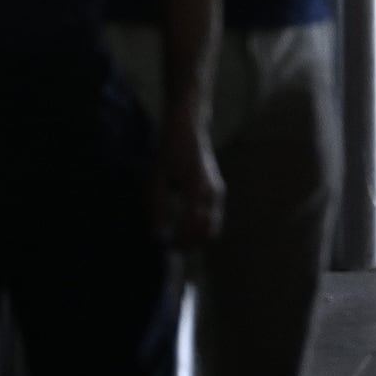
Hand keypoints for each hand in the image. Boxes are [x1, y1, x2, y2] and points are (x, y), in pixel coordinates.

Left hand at [153, 120, 223, 249]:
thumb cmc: (169, 152)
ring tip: (176, 239)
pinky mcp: (218, 192)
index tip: (163, 244)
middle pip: (207, 232)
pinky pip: (213, 219)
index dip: (178, 240)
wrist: (189, 130)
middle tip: (170, 246)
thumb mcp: (157, 179)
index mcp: (196, 187)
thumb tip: (157, 234)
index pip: (191, 225)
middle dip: (189, 244)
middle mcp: (212, 192)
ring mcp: (218, 192)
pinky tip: (183, 226)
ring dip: (196, 238)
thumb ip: (158, 208)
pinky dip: (200, 229)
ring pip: (212, 228)